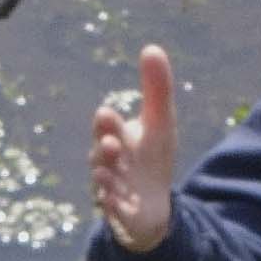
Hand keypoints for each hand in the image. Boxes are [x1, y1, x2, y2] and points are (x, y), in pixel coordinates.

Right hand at [90, 45, 177, 251]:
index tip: (106, 115)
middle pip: (100, 155)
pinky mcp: (119, 213)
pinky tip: (116, 201)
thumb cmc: (151, 157)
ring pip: (102, 182)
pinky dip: (112, 205)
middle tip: (109, 144)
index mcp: (115, 138)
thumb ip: (156, 89)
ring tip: (110, 173)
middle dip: (103, 149)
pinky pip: (112, 210)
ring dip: (105, 176)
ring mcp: (111, 189)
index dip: (106, 123)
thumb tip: (151, 47)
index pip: (106, 127)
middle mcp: (107, 163)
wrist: (150, 204)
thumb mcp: (160, 123)